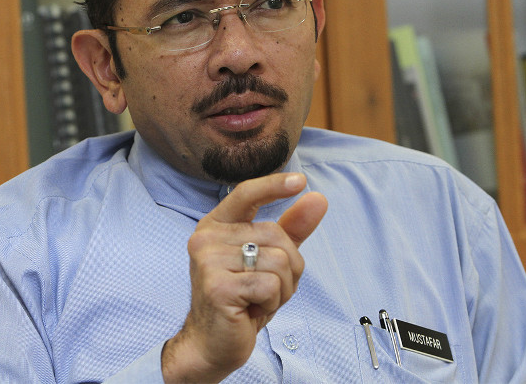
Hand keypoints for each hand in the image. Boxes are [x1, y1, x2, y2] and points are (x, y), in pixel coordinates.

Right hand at [161, 172, 327, 382]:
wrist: (212, 344)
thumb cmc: (241, 300)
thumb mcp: (269, 260)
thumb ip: (291, 228)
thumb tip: (318, 198)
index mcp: (216, 225)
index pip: (246, 193)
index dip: (274, 184)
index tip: (300, 181)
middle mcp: (207, 238)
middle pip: (276, 235)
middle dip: (288, 267)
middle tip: (265, 288)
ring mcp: (209, 261)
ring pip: (278, 261)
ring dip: (281, 288)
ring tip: (257, 299)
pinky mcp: (218, 286)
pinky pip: (271, 285)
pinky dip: (272, 302)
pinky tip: (251, 310)